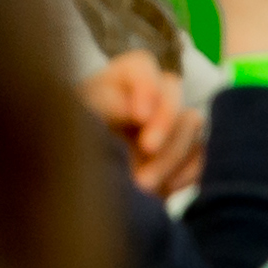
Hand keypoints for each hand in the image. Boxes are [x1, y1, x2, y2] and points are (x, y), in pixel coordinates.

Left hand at [77, 51, 207, 199]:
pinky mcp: (181, 158)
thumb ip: (99, 108)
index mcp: (114, 84)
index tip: (139, 116)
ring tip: (144, 186)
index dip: (146, 86)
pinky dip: (189, 172)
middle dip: (165, 120)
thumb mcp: (75, 125)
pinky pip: (202, 154)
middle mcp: (144, 100)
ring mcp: (166, 128)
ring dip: (172, 154)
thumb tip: (129, 108)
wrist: (74, 201)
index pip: (141, 66)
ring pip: (192, 122)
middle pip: (172, 88)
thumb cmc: (66, 153)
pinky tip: (166, 190)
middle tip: (147, 149)